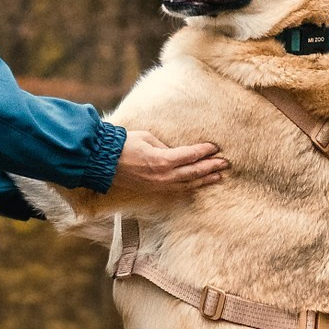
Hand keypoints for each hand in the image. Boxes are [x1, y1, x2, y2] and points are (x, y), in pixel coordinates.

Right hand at [110, 130, 227, 195]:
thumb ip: (165, 146)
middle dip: (211, 167)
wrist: (103, 163)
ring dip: (204, 179)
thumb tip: (176, 152)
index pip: (191, 156)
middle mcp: (164, 176)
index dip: (205, 151)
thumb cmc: (124, 145)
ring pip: (188, 184)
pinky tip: (198, 185)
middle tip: (225, 163)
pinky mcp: (153, 190)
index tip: (215, 147)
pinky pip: (177, 189)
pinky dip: (190, 187)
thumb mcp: (148, 138)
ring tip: (219, 176)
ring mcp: (159, 185)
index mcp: (163, 160)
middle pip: (194, 172)